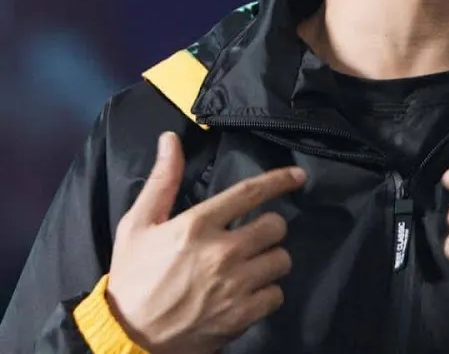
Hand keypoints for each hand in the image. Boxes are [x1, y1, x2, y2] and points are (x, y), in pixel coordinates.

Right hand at [106, 131, 306, 353]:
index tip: (298, 175)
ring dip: (270, 260)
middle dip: (270, 227)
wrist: (125, 338)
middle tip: (255, 235)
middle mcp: (222, 252)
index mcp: (198, 225)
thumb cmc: (131, 277)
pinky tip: (250, 291)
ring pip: (281, 261)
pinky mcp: (240, 316)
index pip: (250, 193)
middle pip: (276, 227)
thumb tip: (170, 139)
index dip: (279, 180)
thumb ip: (162, 180)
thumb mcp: (137, 224)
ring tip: (253, 265)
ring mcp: (234, 286)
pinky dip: (267, 293)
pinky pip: (276, 295)